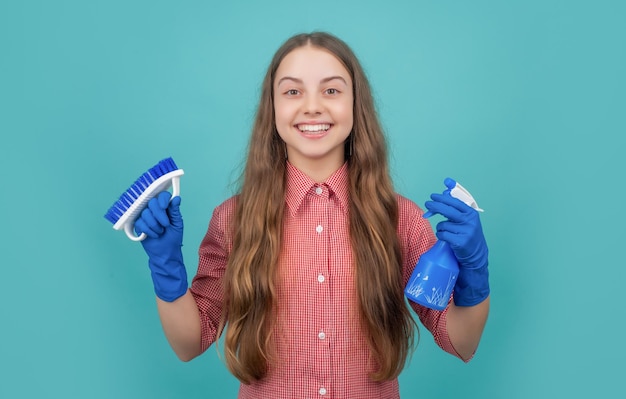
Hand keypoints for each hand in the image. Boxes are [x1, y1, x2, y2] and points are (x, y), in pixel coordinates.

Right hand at [134, 191, 187, 301]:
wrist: (165, 253)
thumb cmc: (173, 238)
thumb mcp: (177, 224)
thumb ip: (175, 211)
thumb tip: (176, 198)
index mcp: (166, 207)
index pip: (162, 196)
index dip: (162, 199)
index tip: (165, 206)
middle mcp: (155, 210)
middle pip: (152, 202)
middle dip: (159, 214)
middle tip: (165, 224)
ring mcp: (146, 217)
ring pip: (145, 213)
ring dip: (154, 224)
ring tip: (160, 232)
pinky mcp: (139, 225)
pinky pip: (140, 222)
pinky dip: (148, 230)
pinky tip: (154, 235)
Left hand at [424, 178, 488, 305]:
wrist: (475, 257)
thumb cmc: (467, 236)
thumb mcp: (465, 221)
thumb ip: (455, 208)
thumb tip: (443, 190)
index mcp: (471, 213)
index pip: (455, 201)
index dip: (443, 197)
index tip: (433, 196)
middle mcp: (470, 221)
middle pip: (447, 209)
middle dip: (435, 206)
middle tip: (428, 204)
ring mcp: (466, 231)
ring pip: (443, 224)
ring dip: (441, 228)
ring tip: (449, 234)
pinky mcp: (460, 241)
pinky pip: (443, 234)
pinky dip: (442, 236)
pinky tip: (448, 240)